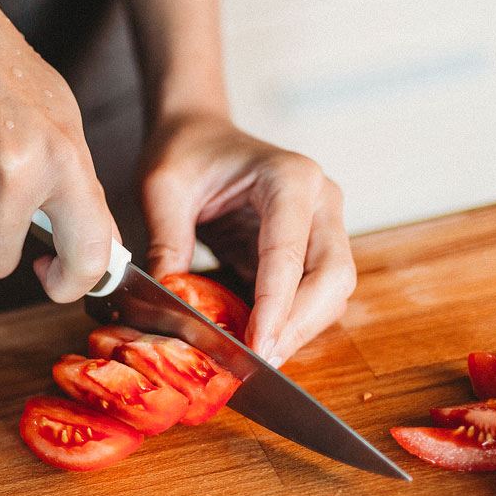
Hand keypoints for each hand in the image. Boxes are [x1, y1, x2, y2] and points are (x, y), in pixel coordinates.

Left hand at [137, 113, 355, 364]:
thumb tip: (166, 305)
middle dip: (299, 325)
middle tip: (260, 363)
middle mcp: (320, 200)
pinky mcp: (310, 249)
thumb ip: (166, 243)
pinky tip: (257, 343)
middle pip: (333, 276)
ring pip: (332, 292)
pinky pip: (312, 295)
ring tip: (257, 359)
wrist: (198, 132)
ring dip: (300, 329)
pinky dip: (290, 322)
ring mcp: (322, 225)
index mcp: (290, 178)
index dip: (276, 305)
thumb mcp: (162, 190)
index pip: (290, 252)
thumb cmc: (184, 152)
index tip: (258, 345)